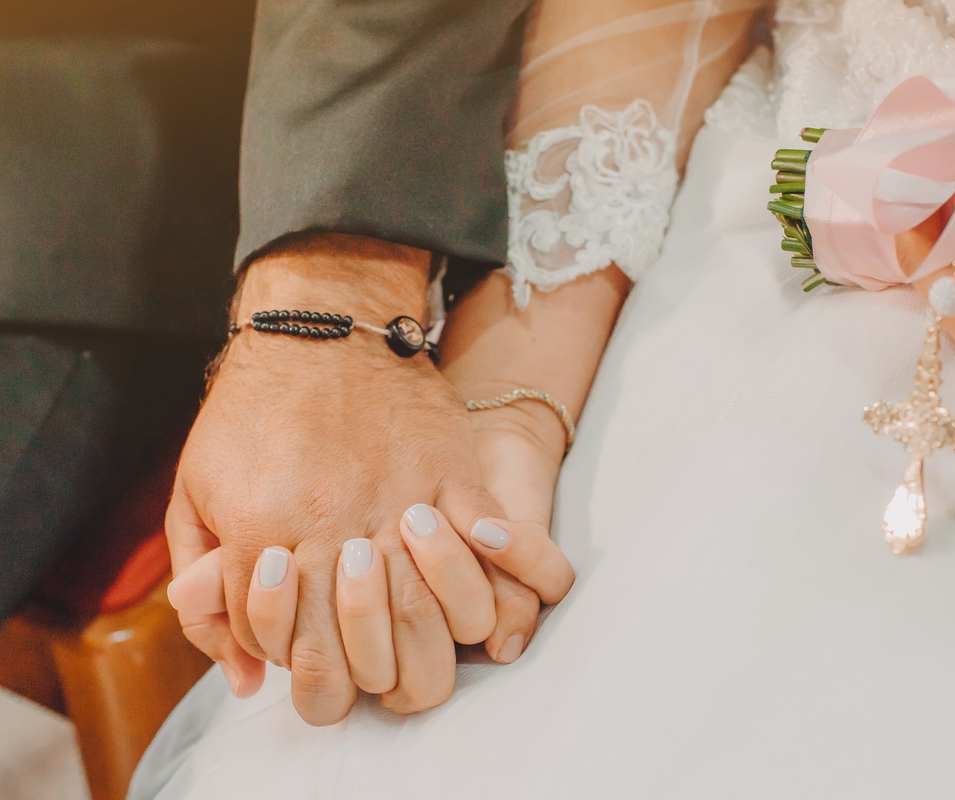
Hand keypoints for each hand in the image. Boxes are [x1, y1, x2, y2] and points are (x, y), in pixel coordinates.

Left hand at [165, 235, 559, 723]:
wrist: (322, 326)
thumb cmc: (253, 409)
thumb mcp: (195, 493)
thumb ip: (206, 593)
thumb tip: (248, 680)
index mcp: (261, 534)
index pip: (283, 647)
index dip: (294, 659)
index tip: (305, 639)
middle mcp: (331, 529)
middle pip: (357, 654)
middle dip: (358, 672)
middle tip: (362, 657)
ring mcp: (398, 503)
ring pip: (426, 619)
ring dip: (419, 639)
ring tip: (409, 625)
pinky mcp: (453, 476)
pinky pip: (486, 557)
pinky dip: (483, 582)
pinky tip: (466, 583)